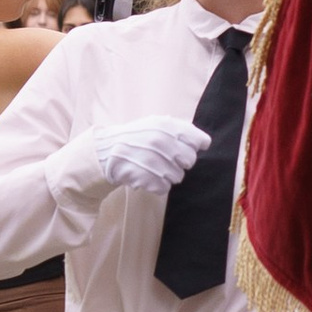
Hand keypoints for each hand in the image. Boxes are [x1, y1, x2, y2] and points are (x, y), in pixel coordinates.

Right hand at [82, 115, 210, 194]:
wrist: (106, 151)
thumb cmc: (136, 137)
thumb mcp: (156, 124)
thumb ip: (180, 131)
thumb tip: (205, 143)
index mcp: (167, 126)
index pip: (200, 141)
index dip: (193, 147)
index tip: (183, 148)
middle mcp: (162, 141)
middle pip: (191, 161)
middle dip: (180, 162)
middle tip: (164, 159)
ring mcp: (154, 160)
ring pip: (179, 177)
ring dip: (167, 175)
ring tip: (152, 167)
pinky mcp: (147, 178)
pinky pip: (165, 188)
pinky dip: (156, 185)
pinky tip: (146, 176)